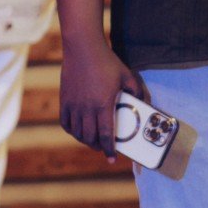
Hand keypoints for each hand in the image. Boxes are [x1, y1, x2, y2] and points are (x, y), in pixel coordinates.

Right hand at [60, 38, 145, 162]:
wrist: (83, 48)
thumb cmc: (107, 61)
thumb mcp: (127, 75)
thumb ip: (136, 91)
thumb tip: (144, 102)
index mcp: (103, 105)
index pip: (106, 135)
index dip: (109, 149)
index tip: (112, 158)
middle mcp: (86, 108)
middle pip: (91, 138)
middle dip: (98, 147)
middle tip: (104, 148)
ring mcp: (73, 105)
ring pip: (77, 133)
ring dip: (86, 141)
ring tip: (93, 141)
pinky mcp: (64, 100)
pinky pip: (66, 123)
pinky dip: (72, 131)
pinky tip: (78, 131)